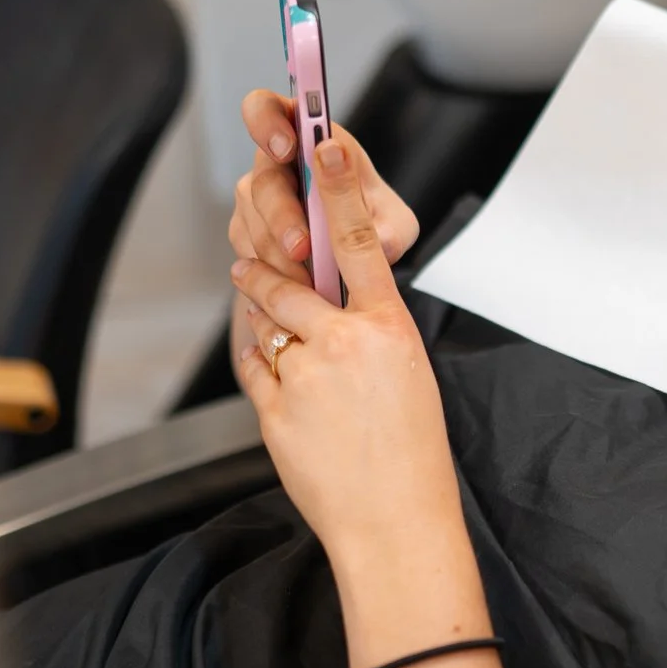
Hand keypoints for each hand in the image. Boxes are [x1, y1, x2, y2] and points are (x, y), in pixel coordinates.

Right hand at [228, 92, 418, 284]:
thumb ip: (390, 227)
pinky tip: (297, 282)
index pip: (267, 109)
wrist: (350, 266)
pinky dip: (272, 271)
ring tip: (309, 276)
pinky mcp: (246, 233)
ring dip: (279, 252)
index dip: (268, 122)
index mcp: (309, 140)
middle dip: (283, 216)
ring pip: (252, 222)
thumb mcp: (394, 224)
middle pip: (261, 180)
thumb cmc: (372, 225)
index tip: (288, 147)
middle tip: (304, 246)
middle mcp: (275, 164)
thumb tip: (380, 240)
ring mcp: (255, 200)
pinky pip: (248, 252)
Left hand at [233, 130, 458, 565]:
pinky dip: (260, 362)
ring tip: (267, 316)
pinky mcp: (274, 411)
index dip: (338, 189)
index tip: (323, 144)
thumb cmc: (413, 454)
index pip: (359, 241)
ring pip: (266, 322)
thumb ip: (373, 330)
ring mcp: (306, 378)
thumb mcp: (410, 374)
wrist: (395, 523)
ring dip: (261, 313)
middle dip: (267, 268)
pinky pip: (254, 367)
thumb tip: (339, 304)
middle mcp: (346, 345)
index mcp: (390, 329)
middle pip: (290, 280)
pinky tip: (279, 374)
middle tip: (255, 258)